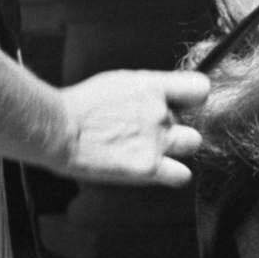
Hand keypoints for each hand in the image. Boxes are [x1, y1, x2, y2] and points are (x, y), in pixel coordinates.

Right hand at [53, 69, 209, 185]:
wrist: (58, 128)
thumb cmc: (81, 106)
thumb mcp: (120, 82)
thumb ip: (147, 90)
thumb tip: (163, 94)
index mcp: (151, 86)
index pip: (200, 88)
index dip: (195, 98)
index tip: (188, 104)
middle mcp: (159, 111)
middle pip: (193, 119)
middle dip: (179, 126)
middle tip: (158, 132)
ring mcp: (155, 140)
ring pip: (192, 145)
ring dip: (177, 148)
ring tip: (153, 149)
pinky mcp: (147, 167)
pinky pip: (181, 175)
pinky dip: (173, 174)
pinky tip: (157, 170)